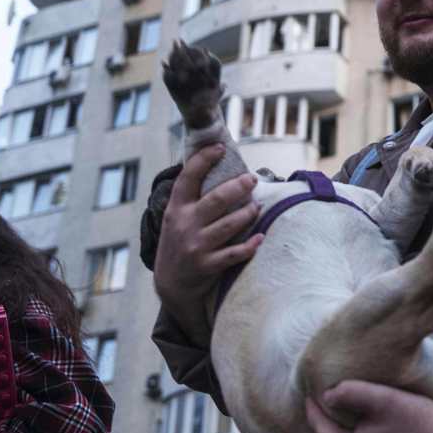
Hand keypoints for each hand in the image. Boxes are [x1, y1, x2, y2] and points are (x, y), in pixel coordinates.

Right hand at [153, 144, 262, 307]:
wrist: (171, 284)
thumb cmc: (180, 242)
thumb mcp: (176, 218)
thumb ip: (191, 198)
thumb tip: (215, 166)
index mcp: (176, 208)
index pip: (188, 178)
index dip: (204, 160)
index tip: (220, 147)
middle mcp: (185, 225)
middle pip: (217, 199)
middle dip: (239, 186)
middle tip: (252, 179)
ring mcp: (196, 246)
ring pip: (230, 224)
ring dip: (248, 212)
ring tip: (257, 206)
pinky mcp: (207, 265)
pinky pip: (234, 253)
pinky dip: (250, 245)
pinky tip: (261, 237)